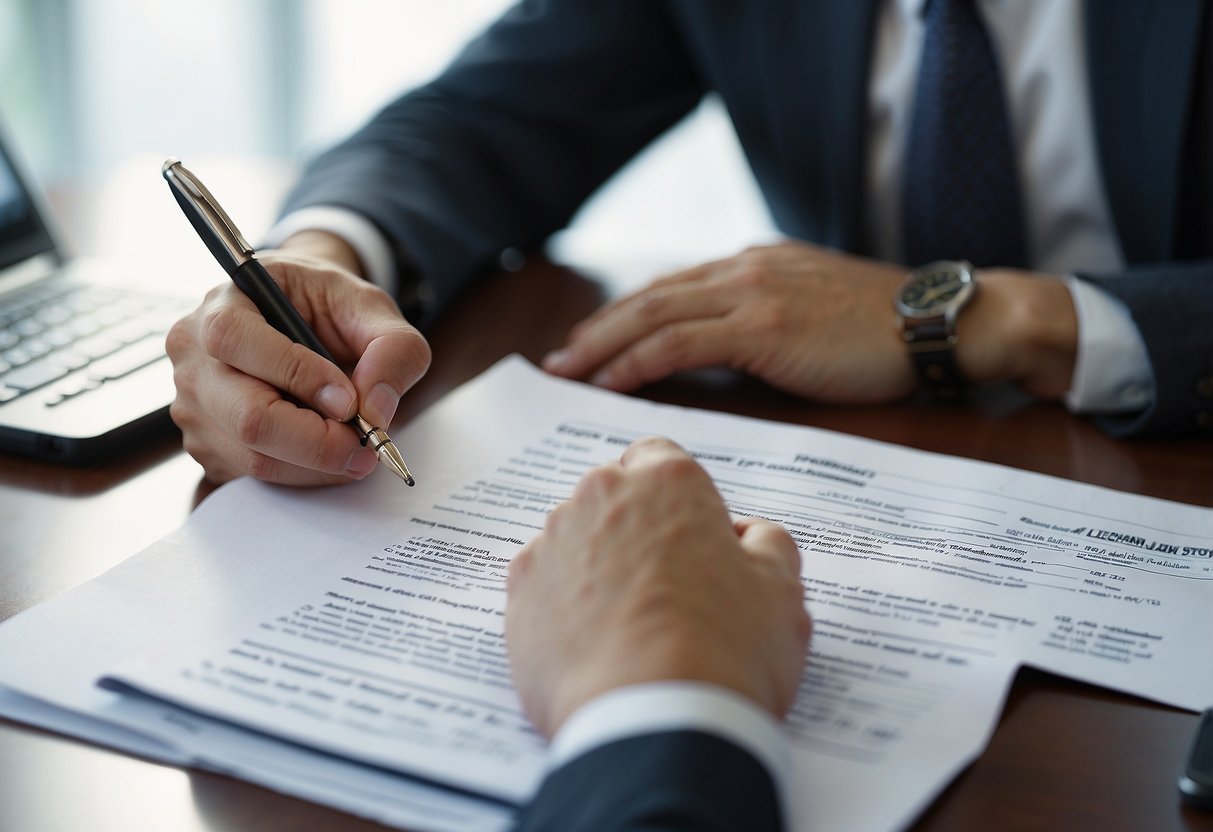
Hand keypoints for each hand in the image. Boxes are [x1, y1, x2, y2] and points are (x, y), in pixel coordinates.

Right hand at [165, 231, 430, 485]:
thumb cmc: (330, 309)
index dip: (296, 375)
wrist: (303, 320)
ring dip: (316, 463)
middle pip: (245, 415)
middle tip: (366, 444)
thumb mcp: (373, 309)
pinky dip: (302, 474)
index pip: (237, 339)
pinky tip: (327, 452)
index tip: (349, 401)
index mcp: (225, 302)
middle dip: (317, 440)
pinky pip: (254, 476)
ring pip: (253, 455)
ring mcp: (194, 405)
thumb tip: (376, 410)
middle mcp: (195, 355)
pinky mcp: (208, 445)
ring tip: (356, 447)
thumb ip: (393, 348)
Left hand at [506, 437, 810, 738]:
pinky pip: (544, 585)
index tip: (693, 535)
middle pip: (612, 496)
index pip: (661, 457)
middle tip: (668, 587)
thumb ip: (767, 545)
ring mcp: (551, 544)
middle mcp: (599, 498)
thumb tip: (747, 535)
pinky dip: (562, 606)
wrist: (654, 722)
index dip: (678, 496)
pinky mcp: (518, 595)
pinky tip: (594, 646)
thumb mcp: (782, 593)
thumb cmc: (727, 651)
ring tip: (629, 626)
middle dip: (634, 527)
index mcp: (667, 483)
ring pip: (574, 539)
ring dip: (596, 565)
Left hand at [543, 241, 913, 402]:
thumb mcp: (814, 318)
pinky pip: (679, 343)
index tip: (593, 341)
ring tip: (568, 371)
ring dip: (603, 345)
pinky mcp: (762, 325)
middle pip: (649, 297)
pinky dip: (638, 360)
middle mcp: (744, 270)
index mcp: (755, 266)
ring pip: (653, 315)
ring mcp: (751, 293)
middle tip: (559, 360)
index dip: (626, 315)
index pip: (672, 289)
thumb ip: (766, 326)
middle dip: (598, 329)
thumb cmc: (886, 334)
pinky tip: (611, 382)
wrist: (939, 322)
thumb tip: (727, 358)